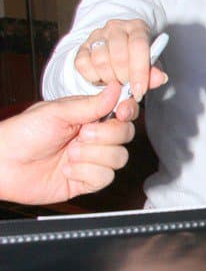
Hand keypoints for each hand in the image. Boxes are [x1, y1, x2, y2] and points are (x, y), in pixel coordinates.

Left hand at [0, 83, 137, 204]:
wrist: (3, 164)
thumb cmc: (22, 134)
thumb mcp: (57, 112)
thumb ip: (91, 104)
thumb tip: (115, 89)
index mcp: (87, 116)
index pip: (121, 112)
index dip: (127, 111)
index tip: (122, 111)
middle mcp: (92, 137)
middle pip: (125, 135)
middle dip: (106, 136)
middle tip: (83, 135)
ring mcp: (90, 159)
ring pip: (119, 158)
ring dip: (93, 156)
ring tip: (69, 154)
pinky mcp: (86, 181)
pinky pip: (105, 178)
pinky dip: (86, 173)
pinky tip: (67, 170)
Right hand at [75, 19, 166, 104]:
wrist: (118, 52)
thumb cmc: (138, 59)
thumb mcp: (150, 65)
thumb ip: (154, 73)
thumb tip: (160, 78)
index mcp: (138, 27)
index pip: (138, 45)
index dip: (139, 71)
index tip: (138, 90)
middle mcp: (116, 27)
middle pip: (118, 55)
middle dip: (124, 78)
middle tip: (127, 88)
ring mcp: (97, 35)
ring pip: (100, 60)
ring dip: (109, 79)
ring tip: (116, 83)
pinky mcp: (83, 46)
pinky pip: (83, 64)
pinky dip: (92, 77)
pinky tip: (102, 79)